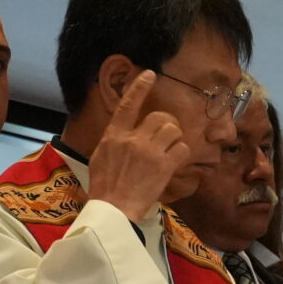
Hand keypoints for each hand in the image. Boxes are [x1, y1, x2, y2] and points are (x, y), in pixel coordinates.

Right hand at [88, 71, 189, 220]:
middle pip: (159, 117)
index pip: (128, 105)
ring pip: (173, 130)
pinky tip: (175, 162)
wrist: (113, 209)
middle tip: (166, 136)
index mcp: (113, 136)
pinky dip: (182, 153)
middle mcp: (132, 139)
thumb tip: (121, 134)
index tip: (149, 74)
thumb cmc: (104, 187)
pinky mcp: (164, 166)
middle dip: (167, 125)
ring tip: (170, 150)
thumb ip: (113, 141)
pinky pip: (182, 149)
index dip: (139, 88)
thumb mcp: (99, 157)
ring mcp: (149, 152)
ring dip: (175, 139)